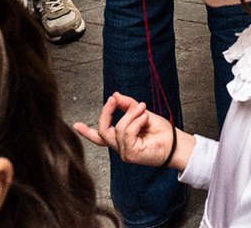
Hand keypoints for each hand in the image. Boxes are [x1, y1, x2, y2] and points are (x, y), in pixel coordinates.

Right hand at [73, 93, 190, 170]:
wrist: (175, 142)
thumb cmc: (160, 131)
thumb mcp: (141, 113)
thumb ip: (127, 106)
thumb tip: (115, 95)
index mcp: (120, 138)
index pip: (99, 137)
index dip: (86, 132)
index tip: (75, 125)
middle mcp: (120, 147)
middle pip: (102, 131)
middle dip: (107, 112)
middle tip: (113, 99)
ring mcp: (124, 153)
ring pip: (117, 129)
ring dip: (131, 114)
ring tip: (143, 109)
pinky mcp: (131, 155)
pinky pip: (127, 133)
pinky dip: (136, 122)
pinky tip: (145, 119)